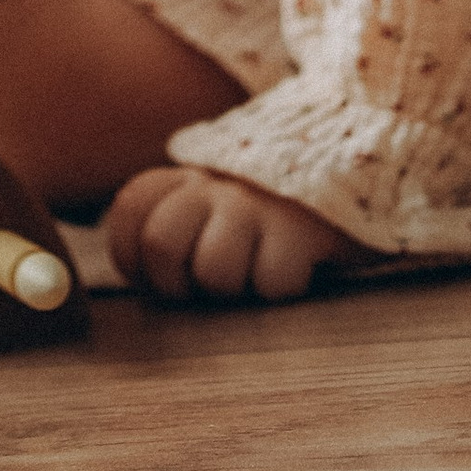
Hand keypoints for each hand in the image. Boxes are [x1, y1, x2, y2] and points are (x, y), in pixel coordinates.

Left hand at [104, 164, 370, 303]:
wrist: (343, 180)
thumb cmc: (260, 219)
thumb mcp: (207, 209)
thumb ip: (164, 229)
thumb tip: (130, 280)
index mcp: (182, 180)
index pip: (128, 215)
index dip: (133, 261)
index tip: (161, 276)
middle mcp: (212, 185)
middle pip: (161, 243)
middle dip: (175, 284)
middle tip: (202, 287)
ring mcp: (255, 205)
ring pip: (214, 271)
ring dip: (231, 290)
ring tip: (251, 276)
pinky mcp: (300, 230)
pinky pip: (272, 281)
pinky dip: (279, 289)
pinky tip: (291, 269)